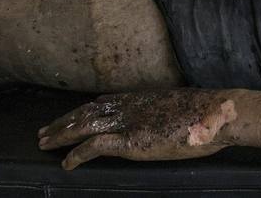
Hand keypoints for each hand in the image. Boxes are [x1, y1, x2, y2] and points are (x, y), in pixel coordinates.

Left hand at [38, 89, 239, 170]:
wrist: (217, 113)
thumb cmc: (208, 113)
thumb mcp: (183, 108)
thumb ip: (167, 113)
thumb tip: (167, 120)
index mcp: (143, 97)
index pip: (105, 100)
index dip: (84, 109)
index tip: (70, 115)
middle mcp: (130, 105)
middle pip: (87, 111)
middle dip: (63, 121)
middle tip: (43, 131)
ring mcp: (129, 122)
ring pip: (84, 125)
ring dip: (61, 134)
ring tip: (43, 143)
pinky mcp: (131, 140)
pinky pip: (95, 147)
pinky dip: (78, 154)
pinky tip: (66, 163)